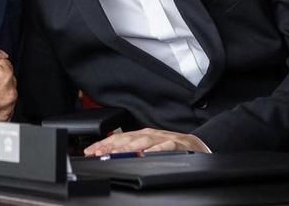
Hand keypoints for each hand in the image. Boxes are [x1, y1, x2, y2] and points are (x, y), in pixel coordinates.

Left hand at [83, 128, 209, 156]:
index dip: (103, 144)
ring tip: (118, 153)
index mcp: (141, 135)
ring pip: (144, 141)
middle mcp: (150, 135)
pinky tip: (150, 153)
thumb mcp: (147, 146)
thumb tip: (109, 154)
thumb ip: (131, 149)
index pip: (118, 138)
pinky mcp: (178, 145)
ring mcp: (163, 138)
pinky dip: (158, 149)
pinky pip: (167, 146)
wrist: (197, 145)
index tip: (90, 152)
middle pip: (128, 139)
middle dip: (112, 146)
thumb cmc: (169, 147)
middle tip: (99, 153)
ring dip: (130, 147)